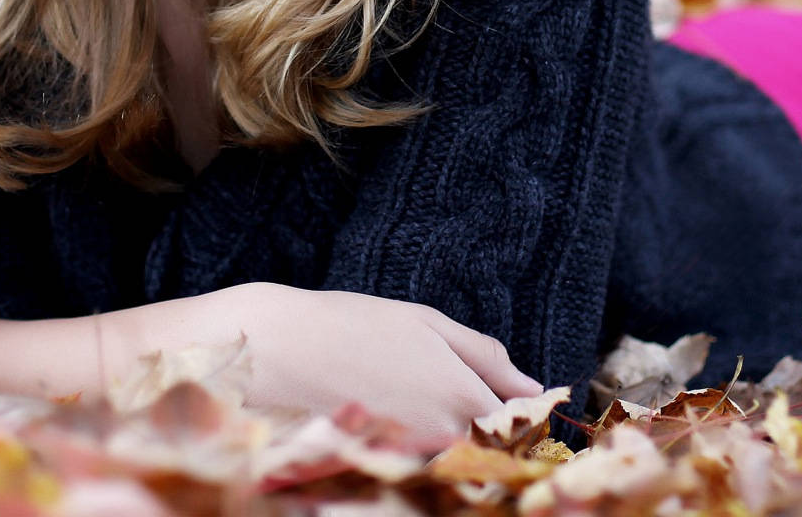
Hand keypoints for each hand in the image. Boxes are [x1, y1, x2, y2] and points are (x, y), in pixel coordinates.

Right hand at [123, 282, 546, 452]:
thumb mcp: (423, 323)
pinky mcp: (374, 476)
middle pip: (488, 456)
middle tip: (453, 420)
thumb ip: (485, 355)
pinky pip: (411, 478)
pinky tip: (391, 439)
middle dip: (484, 442)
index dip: (516, 422)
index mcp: (463, 398)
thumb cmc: (346, 325)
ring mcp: (408, 464)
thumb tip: (535, 385)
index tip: (505, 415)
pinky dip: (410, 464)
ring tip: (415, 423)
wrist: (266, 351)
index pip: (517, 427)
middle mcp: (442, 439)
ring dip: (448, 454)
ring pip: (450, 469)